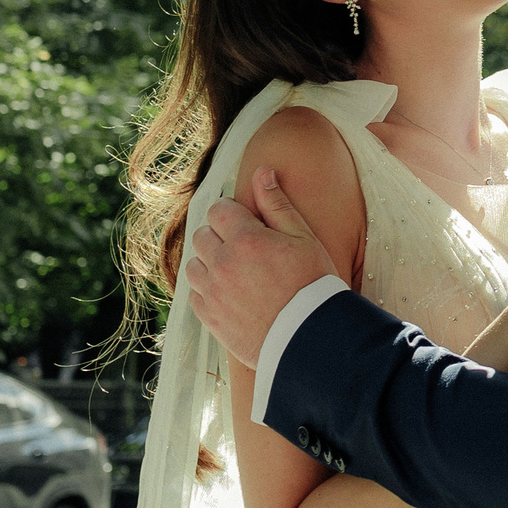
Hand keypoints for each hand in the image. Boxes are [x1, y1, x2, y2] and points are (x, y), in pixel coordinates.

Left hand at [186, 169, 336, 366]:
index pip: (218, 210)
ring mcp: (212, 291)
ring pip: (194, 265)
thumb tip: (262, 171)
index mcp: (246, 238)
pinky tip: (232, 293)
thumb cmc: (313, 283)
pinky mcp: (209, 316)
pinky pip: (194, 294)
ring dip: (210, 263)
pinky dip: (207, 290)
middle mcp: (222, 262)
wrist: (310, 337)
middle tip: (246, 249)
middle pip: (202, 235)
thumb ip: (277, 204)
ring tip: (238, 272)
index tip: (248, 224)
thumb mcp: (304, 238)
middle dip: (219, 236)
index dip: (232, 214)